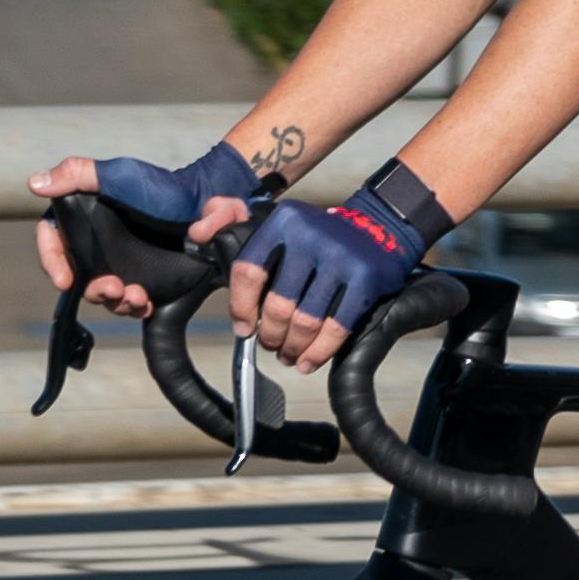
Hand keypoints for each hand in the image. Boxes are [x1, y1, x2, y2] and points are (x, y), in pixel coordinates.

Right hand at [34, 141, 258, 308]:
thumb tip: (35, 183)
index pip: (53, 242)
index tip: (63, 279)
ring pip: (105, 293)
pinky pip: (132, 302)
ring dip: (115, 301)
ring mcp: (122, 263)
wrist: (207, 201)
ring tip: (135, 295)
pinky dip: (135, 307)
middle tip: (114, 287)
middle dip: (93, 289)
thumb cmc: (161, 185)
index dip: (52, 261)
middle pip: (79, 276)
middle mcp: (98, 245)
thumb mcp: (118, 175)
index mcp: (83, 220)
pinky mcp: (147, 279)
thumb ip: (77, 173)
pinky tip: (145, 303)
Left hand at [225, 166, 449, 370]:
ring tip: (287, 354)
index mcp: (284, 222)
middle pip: (278, 305)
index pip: (248, 272)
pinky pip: (337, 327)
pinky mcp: (367, 279)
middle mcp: (312, 237)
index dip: (240, 308)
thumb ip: (226, 217)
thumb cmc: (315, 234)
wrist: (380, 228)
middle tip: (270, 344)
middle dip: (269, 334)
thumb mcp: (271, 217)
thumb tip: (198, 233)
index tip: (243, 328)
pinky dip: (320, 352)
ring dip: (292, 347)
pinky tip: (309, 361)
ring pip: (305, 321)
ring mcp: (343, 258)